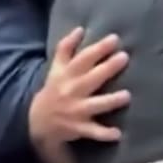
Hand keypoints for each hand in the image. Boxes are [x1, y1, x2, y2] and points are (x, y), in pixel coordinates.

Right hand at [29, 28, 130, 145]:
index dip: (99, 48)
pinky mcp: (79, 128)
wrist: (36, 121)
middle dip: (107, 68)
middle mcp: (72, 91)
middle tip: (124, 57)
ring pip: (95, 104)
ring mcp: (76, 110)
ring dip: (110, 100)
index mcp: (67, 74)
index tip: (115, 39)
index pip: (84, 58)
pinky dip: (104, 134)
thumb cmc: (54, 89)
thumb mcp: (56, 68)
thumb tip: (80, 28)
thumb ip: (66, 47)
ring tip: (126, 95)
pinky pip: (92, 131)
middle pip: (91, 77)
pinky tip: (117, 134)